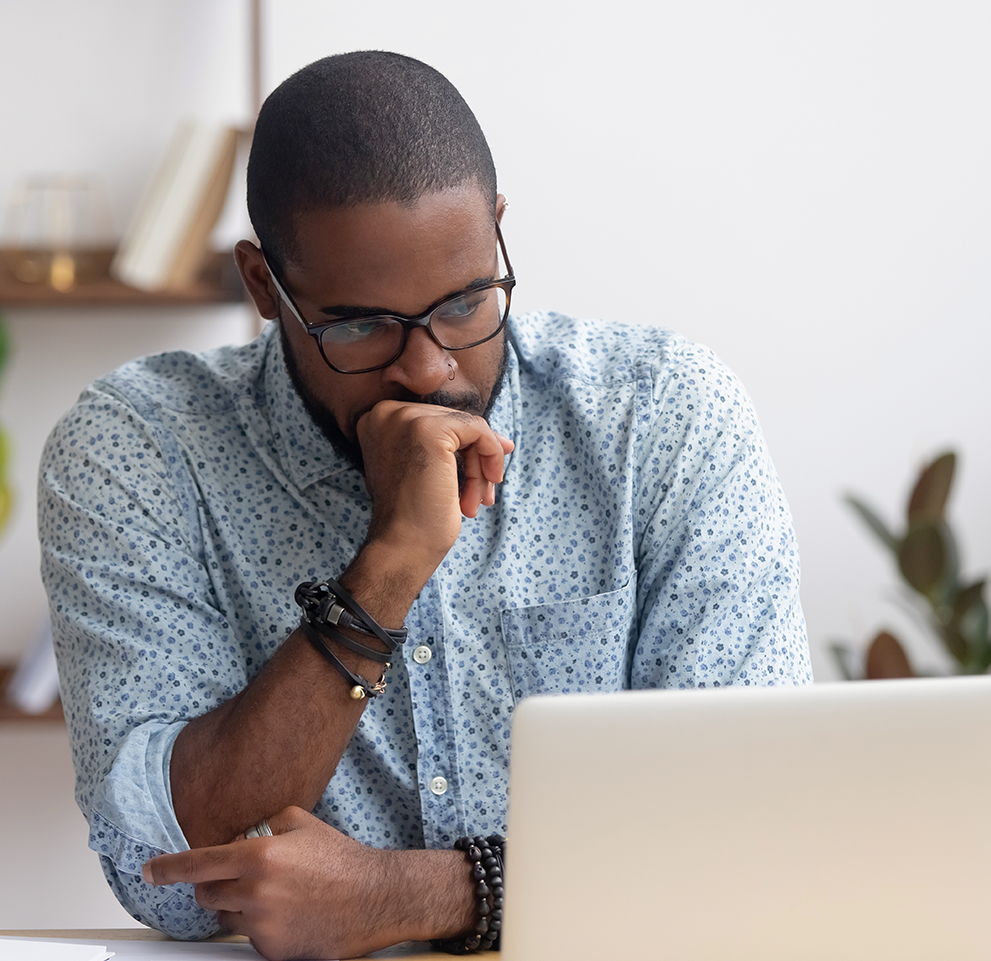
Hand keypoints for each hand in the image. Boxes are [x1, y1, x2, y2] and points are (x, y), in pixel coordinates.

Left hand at [143, 806, 473, 960]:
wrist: (373, 897)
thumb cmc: (340, 858)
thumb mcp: (301, 822)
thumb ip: (264, 824)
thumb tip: (239, 834)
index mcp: (259, 856)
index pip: (197, 864)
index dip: (168, 867)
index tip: (150, 870)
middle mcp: (255, 892)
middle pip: (206, 895)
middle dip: (215, 886)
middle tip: (241, 878)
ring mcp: (262, 926)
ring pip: (225, 918)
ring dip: (237, 907)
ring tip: (273, 896)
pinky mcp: (271, 951)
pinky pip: (249, 938)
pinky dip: (260, 927)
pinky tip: (288, 914)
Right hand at [357, 400, 513, 564]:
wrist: (403, 546)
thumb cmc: (415, 516)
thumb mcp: (427, 469)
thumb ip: (452, 446)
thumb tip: (504, 441)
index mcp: (378, 420)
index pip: (437, 420)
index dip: (464, 446)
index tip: (484, 472)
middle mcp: (386, 412)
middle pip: (453, 422)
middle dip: (475, 459)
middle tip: (483, 495)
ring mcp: (405, 418)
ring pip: (468, 427)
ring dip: (481, 466)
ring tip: (478, 500)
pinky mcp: (428, 429)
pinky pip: (478, 430)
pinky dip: (491, 456)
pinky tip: (485, 490)